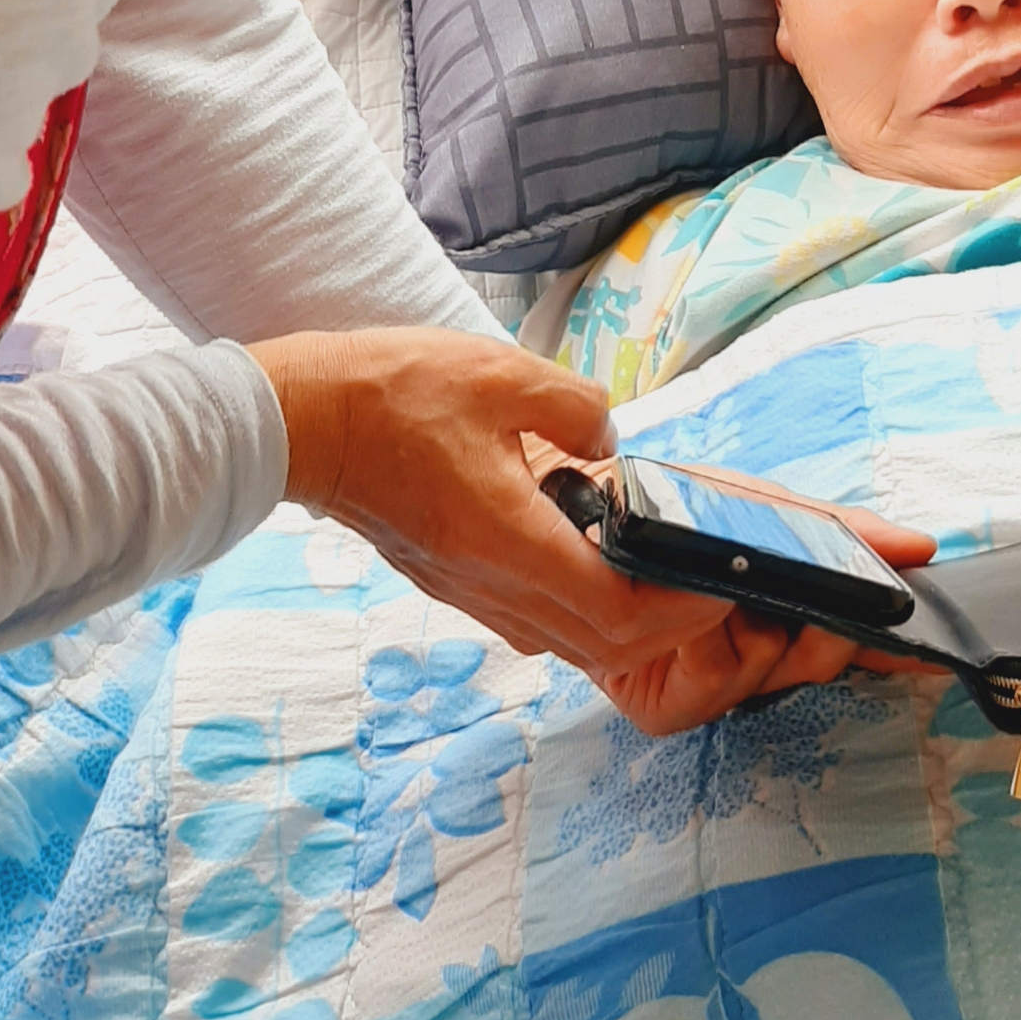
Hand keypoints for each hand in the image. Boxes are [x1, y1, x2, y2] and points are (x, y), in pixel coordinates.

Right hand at [246, 328, 732, 674]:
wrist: (304, 421)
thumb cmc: (395, 393)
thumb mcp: (503, 374)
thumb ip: (575, 408)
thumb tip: (606, 442)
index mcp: (510, 541)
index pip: (617, 614)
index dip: (679, 609)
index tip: (716, 583)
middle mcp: (490, 585)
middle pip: (597, 645)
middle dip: (664, 626)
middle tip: (701, 584)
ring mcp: (464, 591)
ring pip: (563, 641)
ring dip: (618, 623)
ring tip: (654, 571)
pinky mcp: (447, 581)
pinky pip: (528, 619)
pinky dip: (574, 606)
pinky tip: (586, 553)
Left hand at [583, 492, 942, 737]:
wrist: (576, 506)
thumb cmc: (668, 508)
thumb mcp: (759, 506)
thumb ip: (835, 529)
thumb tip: (917, 546)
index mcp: (782, 614)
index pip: (853, 640)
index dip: (891, 648)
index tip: (924, 646)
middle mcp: (751, 657)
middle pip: (820, 661)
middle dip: (828, 625)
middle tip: (830, 598)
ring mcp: (709, 687)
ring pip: (768, 671)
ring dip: (757, 622)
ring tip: (734, 582)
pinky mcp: (665, 708)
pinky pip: (710, 687)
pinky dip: (707, 645)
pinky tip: (693, 614)